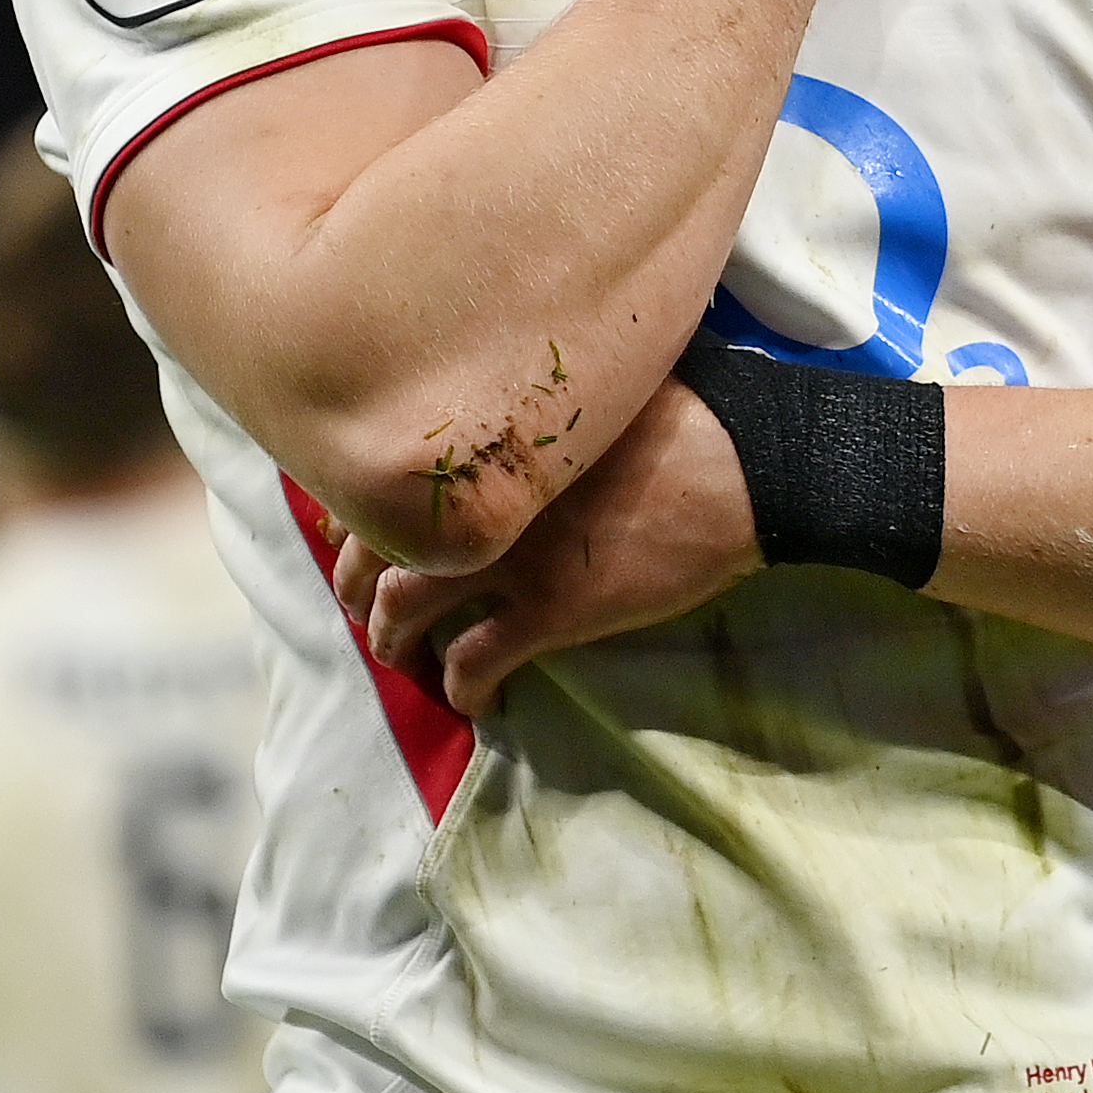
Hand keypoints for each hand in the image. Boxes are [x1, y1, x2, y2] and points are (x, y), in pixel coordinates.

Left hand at [332, 381, 761, 716]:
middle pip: (378, 543)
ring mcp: (510, 557)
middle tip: (357, 603)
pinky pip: (475, 661)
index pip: (389, 473)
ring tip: (396, 656)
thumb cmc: (680, 415)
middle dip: (354, 582)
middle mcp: (480, 495)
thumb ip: (532, 402)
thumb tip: (506, 397)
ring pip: (405, 607)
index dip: (355, 507)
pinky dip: (463, 689)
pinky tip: (475, 703)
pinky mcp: (549, 611)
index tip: (350, 526)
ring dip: (390, 639)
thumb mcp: (589, 388)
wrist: (742, 469)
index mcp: (484, 437)